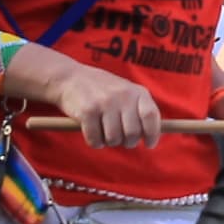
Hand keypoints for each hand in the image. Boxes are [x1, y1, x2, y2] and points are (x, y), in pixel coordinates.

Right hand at [45, 62, 164, 149]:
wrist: (71, 78)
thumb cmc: (103, 90)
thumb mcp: (127, 92)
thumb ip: (139, 110)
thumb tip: (152, 136)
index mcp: (137, 92)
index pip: (150, 116)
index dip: (152, 134)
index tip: (149, 145)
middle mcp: (123, 96)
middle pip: (133, 132)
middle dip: (128, 142)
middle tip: (121, 140)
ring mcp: (105, 103)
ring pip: (114, 139)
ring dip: (109, 142)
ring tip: (105, 133)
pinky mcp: (88, 111)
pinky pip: (95, 140)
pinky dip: (95, 142)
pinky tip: (93, 134)